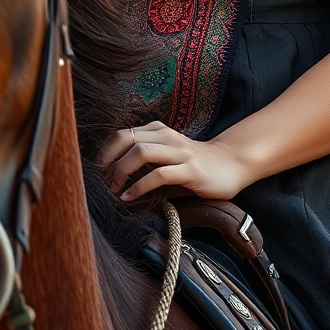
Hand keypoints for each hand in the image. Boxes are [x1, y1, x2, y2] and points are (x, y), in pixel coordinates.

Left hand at [96, 121, 251, 201]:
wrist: (232, 164)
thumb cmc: (194, 164)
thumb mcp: (167, 153)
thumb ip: (145, 156)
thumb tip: (111, 174)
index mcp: (158, 130)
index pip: (121, 134)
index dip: (104, 153)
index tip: (97, 173)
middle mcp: (167, 136)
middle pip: (126, 139)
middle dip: (108, 161)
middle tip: (101, 182)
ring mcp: (180, 152)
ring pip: (141, 152)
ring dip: (121, 172)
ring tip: (114, 190)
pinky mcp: (191, 170)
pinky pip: (159, 174)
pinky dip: (140, 187)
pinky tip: (130, 198)